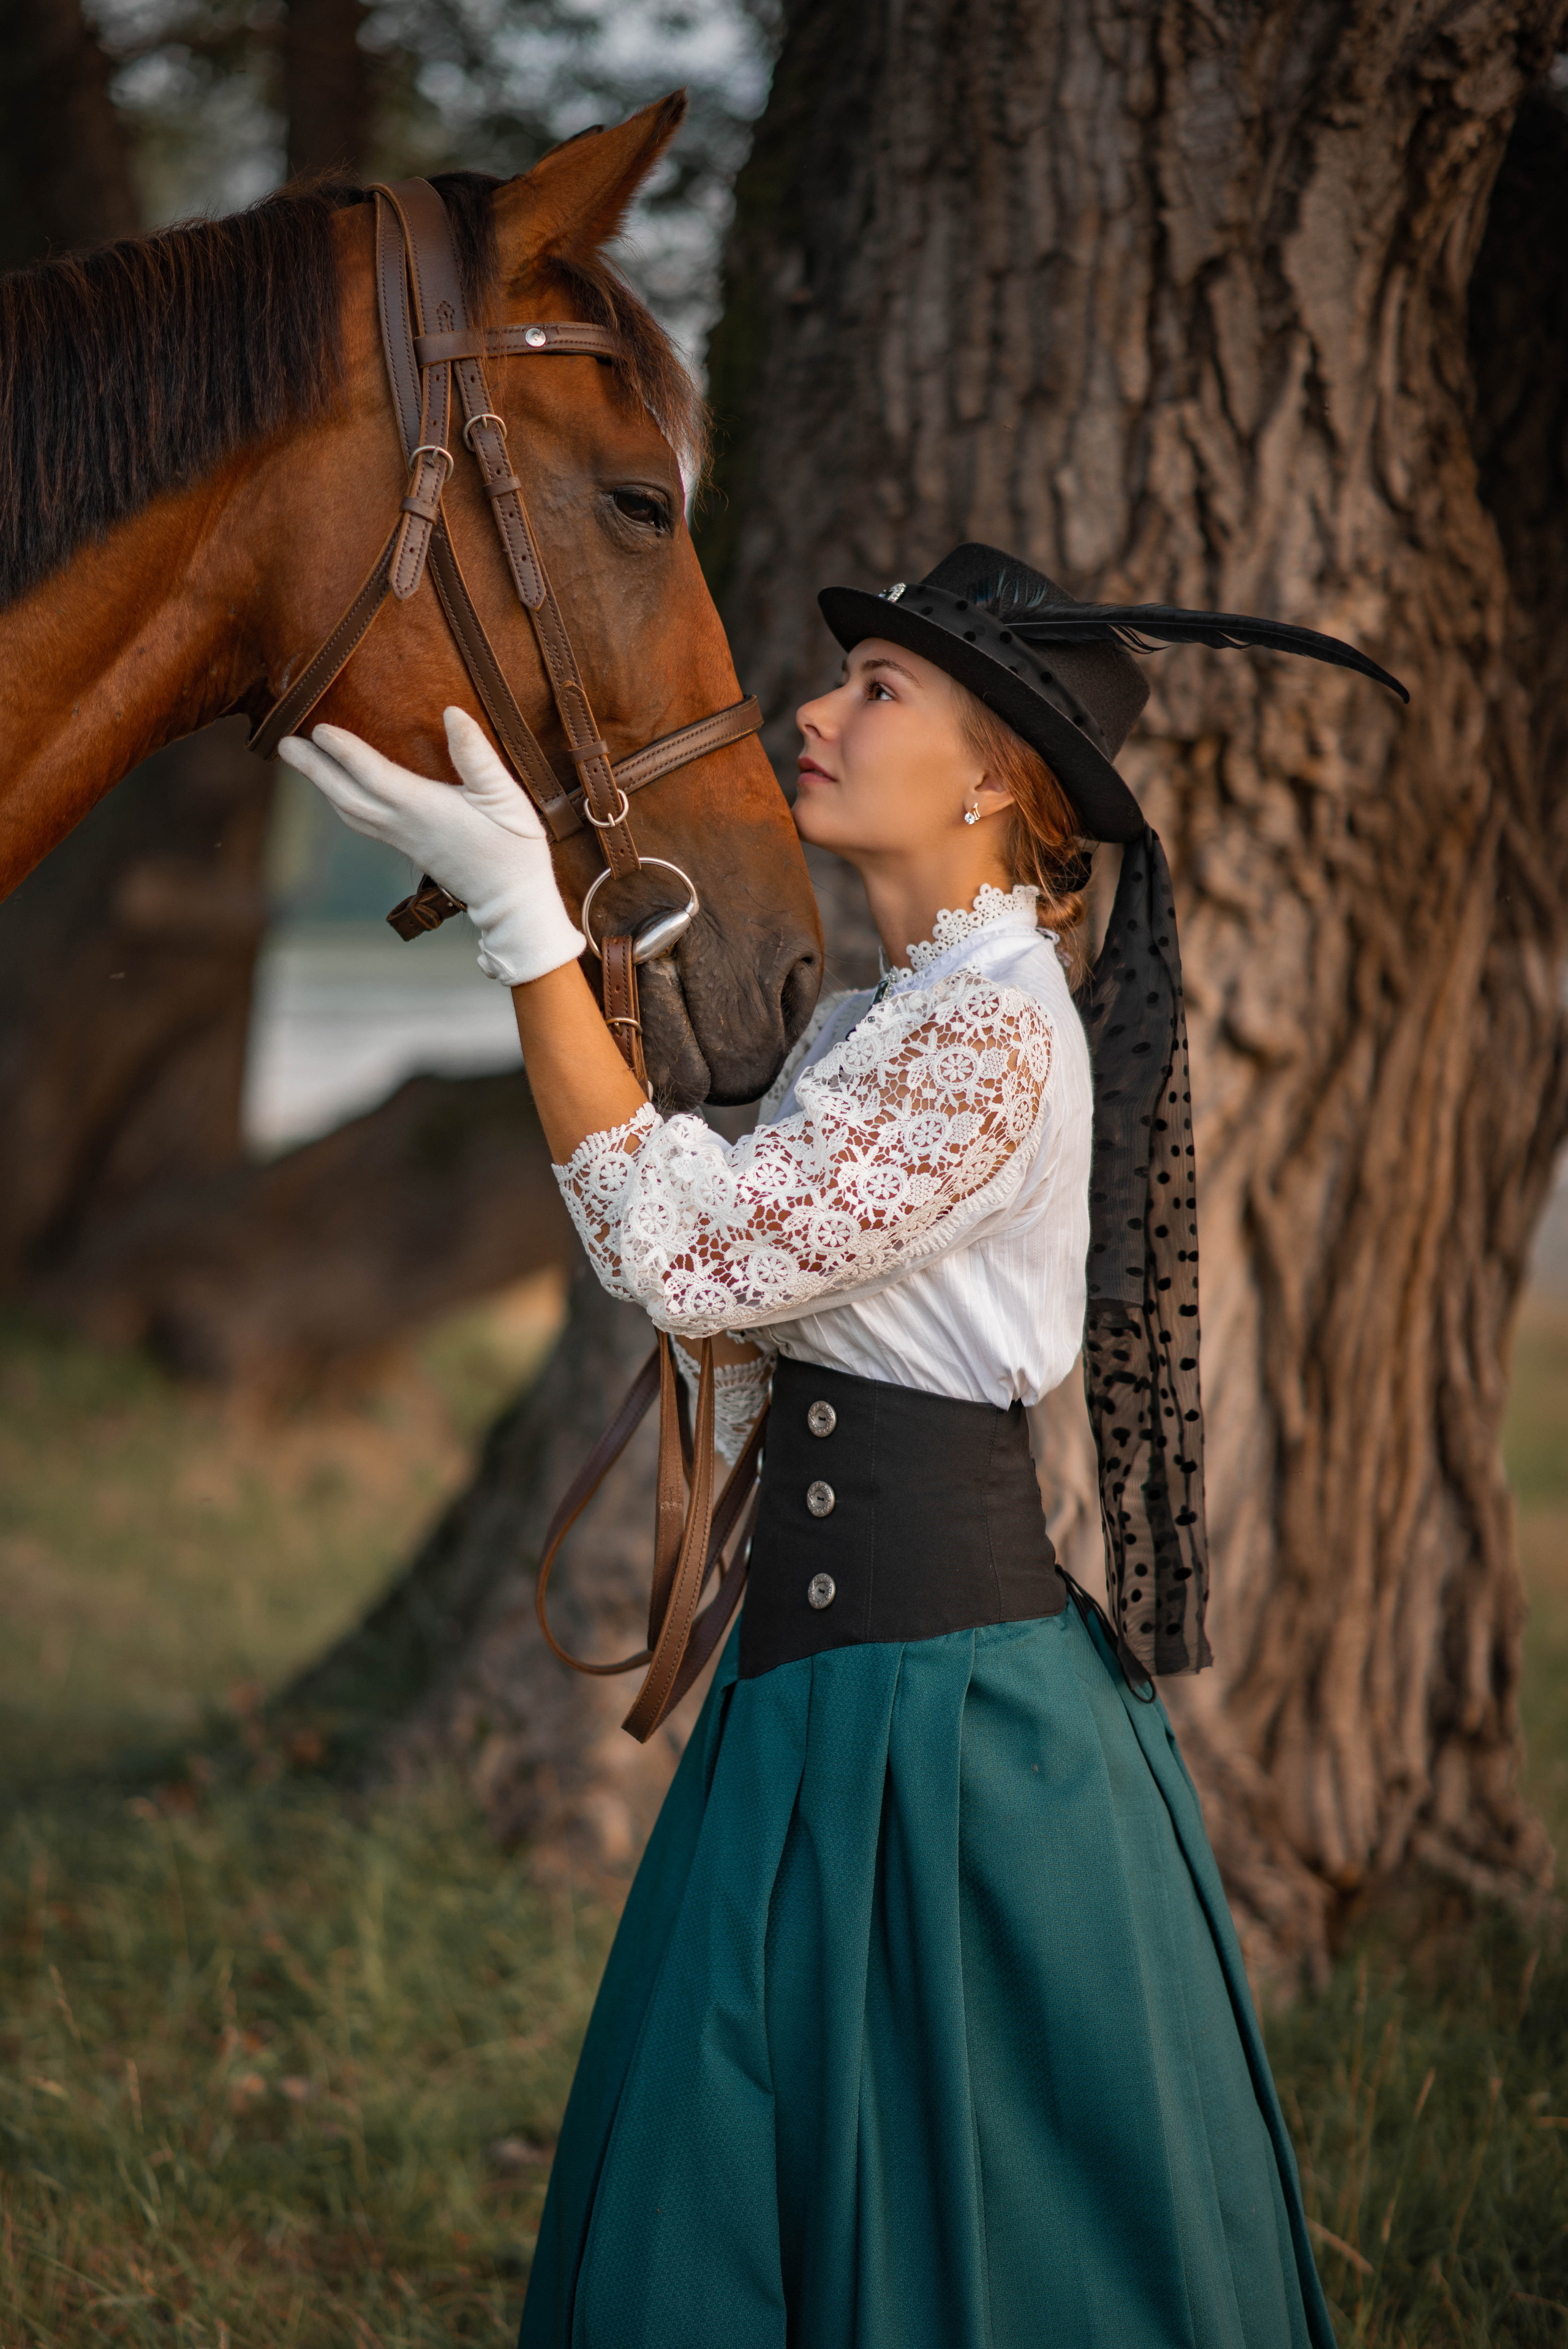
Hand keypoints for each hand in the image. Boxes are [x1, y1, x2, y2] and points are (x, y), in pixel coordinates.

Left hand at [277, 708, 585, 985]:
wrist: (512, 902)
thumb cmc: (514, 850)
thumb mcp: (505, 797)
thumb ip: (477, 756)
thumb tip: (452, 714)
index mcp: (424, 810)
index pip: (373, 775)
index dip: (343, 751)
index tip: (317, 728)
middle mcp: (404, 826)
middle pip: (346, 796)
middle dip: (313, 769)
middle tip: (283, 743)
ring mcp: (402, 840)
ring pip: (349, 812)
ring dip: (322, 786)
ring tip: (301, 762)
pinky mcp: (407, 848)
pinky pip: (362, 822)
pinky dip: (342, 803)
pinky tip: (338, 792)